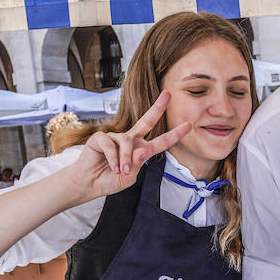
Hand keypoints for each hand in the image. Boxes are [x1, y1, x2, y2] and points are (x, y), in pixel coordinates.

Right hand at [67, 91, 191, 200]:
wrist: (90, 184)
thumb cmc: (109, 180)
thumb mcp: (128, 177)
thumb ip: (136, 164)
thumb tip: (141, 149)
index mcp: (141, 150)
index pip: (161, 141)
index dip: (175, 134)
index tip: (188, 125)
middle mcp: (130, 140)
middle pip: (147, 120)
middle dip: (158, 107)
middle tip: (168, 94)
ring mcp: (116, 137)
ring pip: (127, 142)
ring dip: (124, 158)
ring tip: (120, 171)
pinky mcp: (101, 137)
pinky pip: (111, 145)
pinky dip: (112, 158)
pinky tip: (110, 166)